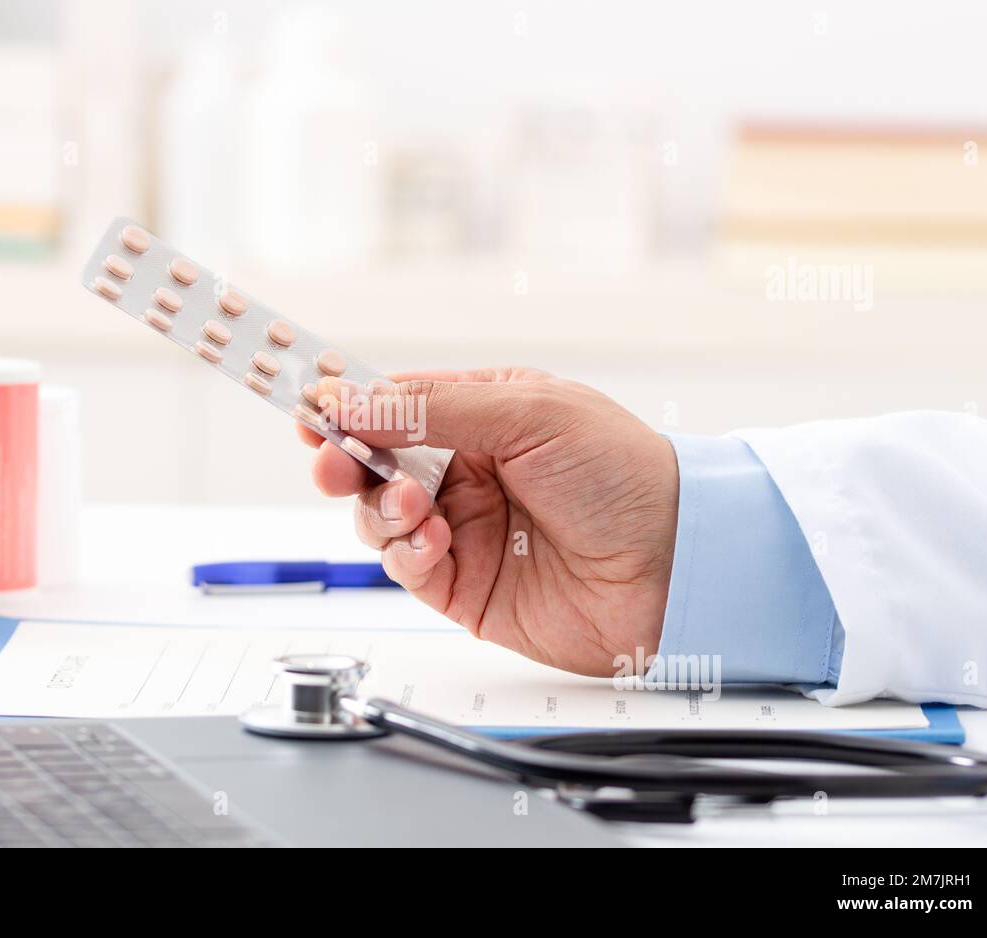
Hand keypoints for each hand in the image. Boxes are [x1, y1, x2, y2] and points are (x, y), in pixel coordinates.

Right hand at [297, 368, 678, 676]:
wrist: (677, 568)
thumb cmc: (624, 475)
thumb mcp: (528, 413)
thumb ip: (431, 406)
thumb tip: (349, 398)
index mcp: (485, 414)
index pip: (395, 403)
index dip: (348, 407)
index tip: (309, 408)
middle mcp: (468, 471)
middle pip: (374, 463)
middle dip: (346, 462)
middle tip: (334, 465)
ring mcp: (465, 529)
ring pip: (379, 518)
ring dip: (382, 511)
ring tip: (418, 510)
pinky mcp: (465, 587)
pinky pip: (405, 567)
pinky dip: (405, 554)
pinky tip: (434, 545)